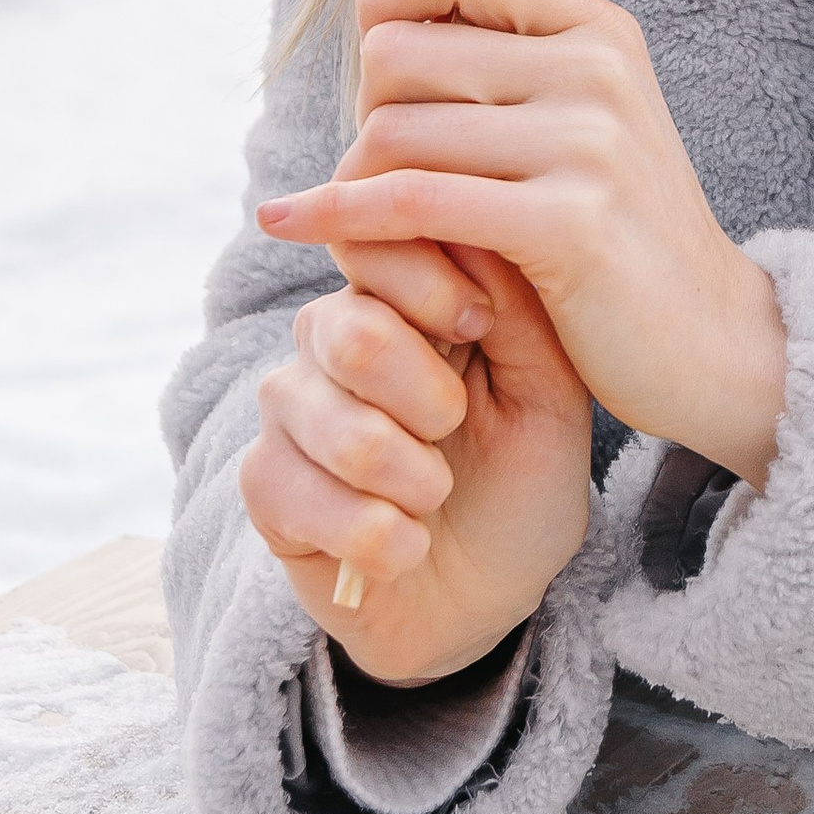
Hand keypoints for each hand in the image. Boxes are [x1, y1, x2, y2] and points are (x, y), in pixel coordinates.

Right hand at [239, 246, 594, 684]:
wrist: (492, 595)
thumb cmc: (521, 480)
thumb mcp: (549, 392)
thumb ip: (515, 307)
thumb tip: (471, 219)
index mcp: (398, 300)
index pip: (373, 242)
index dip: (430, 288)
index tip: (480, 330)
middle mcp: (328, 341)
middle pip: (349, 332)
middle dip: (431, 398)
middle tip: (458, 427)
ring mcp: (289, 412)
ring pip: (340, 428)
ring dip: (416, 482)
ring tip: (437, 496)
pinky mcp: (263, 485)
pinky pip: (309, 500)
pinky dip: (383, 537)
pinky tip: (406, 545)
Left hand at [254, 0, 788, 487]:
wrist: (711, 341)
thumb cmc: (619, 236)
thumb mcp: (582, 120)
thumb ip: (507, 55)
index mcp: (597, 29)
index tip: (382, 71)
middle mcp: (596, 68)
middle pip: (397, 52)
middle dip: (368, 115)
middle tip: (397, 177)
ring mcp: (589, 143)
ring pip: (390, 130)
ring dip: (358, 184)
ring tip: (387, 228)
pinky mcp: (569, 224)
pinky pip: (410, 203)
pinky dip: (339, 217)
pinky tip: (294, 224)